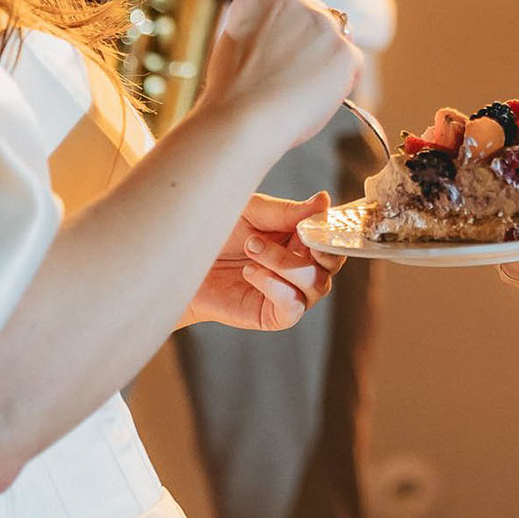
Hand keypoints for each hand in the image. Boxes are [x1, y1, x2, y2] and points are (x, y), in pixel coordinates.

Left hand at [185, 191, 346, 329]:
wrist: (183, 260)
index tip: (315, 220)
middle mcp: (303, 267)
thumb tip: (324, 201)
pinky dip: (276, 287)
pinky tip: (250, 272)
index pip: (335, 238)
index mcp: (303, 239)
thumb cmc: (217, 231)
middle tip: (290, 232)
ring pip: (315, 284)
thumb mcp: (254, 211)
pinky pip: (292, 307)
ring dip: (285, 262)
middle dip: (316, 247)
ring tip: (252, 247)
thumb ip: (290, 211)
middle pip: (332, 262)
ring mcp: (291, 293)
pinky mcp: (273, 316)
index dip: (332, 231)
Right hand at [199, 0, 361, 142]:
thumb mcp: (233, 46)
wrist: (241, 120)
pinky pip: (352, 65)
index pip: (288, 2)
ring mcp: (322, 23)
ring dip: (327, 59)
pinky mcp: (344, 50)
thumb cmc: (232, 96)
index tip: (288, 47)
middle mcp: (293, 1)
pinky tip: (316, 98)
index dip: (290, 28)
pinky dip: (341, 82)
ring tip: (301, 90)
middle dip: (312, 41)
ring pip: (337, 38)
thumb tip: (280, 41)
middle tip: (298, 74)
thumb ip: (260, 32)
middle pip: (317, 15)